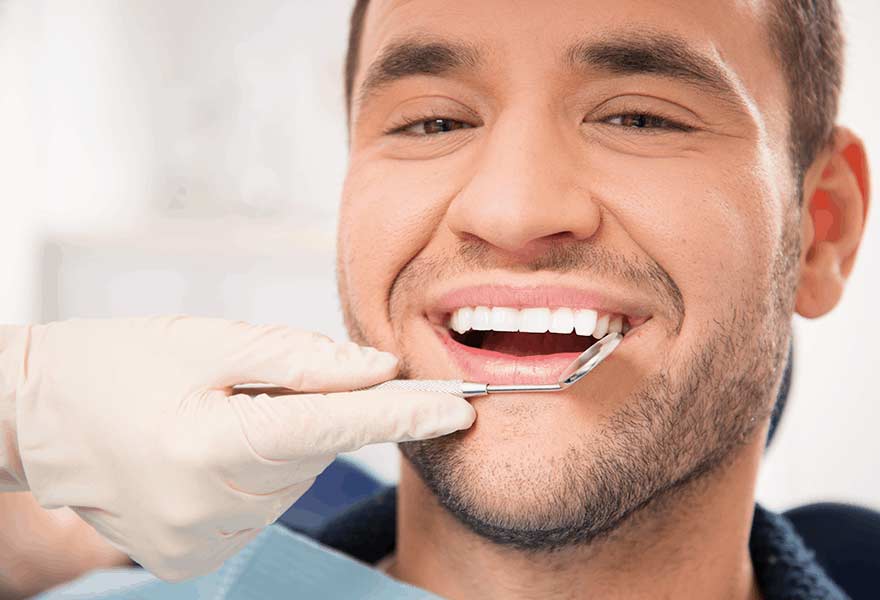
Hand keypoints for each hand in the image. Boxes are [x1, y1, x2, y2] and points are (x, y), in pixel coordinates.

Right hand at [0, 317, 474, 580]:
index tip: (456, 408)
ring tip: (227, 411)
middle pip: (317, 452)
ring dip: (286, 440)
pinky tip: (217, 446)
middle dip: (318, 410)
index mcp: (208, 444)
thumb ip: (302, 358)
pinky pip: (264, 506)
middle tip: (267, 380)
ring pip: (295, 479)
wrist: (38, 418)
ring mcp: (200, 543)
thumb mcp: (210, 340)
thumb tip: (379, 369)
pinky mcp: (195, 558)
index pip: (333, 428)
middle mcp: (208, 508)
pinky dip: (261, 471)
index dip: (401, 416)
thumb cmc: (117, 365)